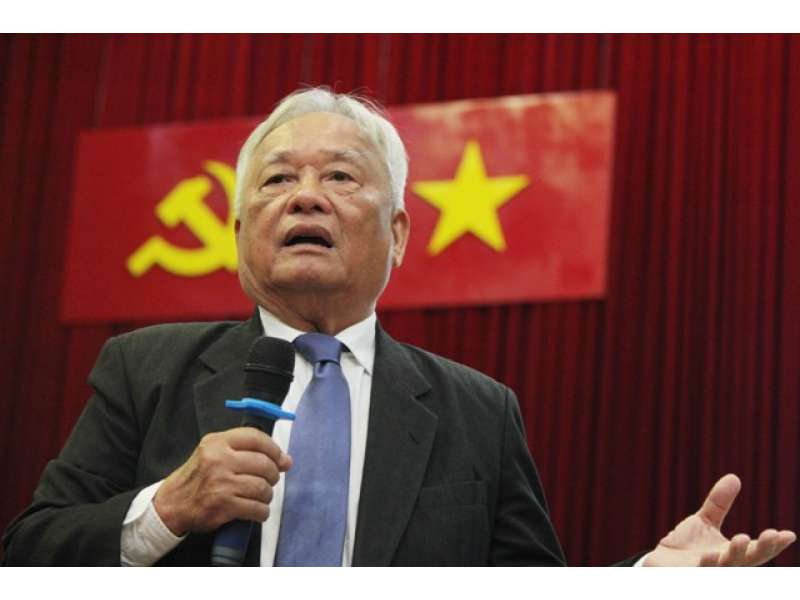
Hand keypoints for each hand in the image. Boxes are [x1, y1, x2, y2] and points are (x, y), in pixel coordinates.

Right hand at [153, 427, 291, 535]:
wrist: (172, 504)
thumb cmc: (198, 477)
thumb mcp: (214, 452)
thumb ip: (245, 450)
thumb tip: (285, 460)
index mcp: (217, 442)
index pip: (256, 438)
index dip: (274, 449)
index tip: (281, 459)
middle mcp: (219, 460)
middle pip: (263, 464)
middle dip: (273, 475)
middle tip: (270, 481)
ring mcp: (221, 483)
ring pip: (262, 487)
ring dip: (267, 495)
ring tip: (261, 496)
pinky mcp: (223, 505)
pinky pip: (257, 508)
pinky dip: (262, 512)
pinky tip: (257, 510)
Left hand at [644, 474, 795, 565]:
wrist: (660, 563)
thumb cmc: (687, 546)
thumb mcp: (705, 521)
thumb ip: (719, 503)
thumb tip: (734, 477)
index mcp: (733, 553)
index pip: (758, 550)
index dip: (774, 544)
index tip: (788, 534)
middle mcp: (725, 566)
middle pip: (748, 560)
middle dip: (762, 548)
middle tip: (771, 534)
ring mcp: (708, 572)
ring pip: (726, 566)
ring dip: (735, 554)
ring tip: (741, 539)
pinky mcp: (689, 574)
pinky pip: (700, 570)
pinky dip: (707, 564)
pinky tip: (709, 554)